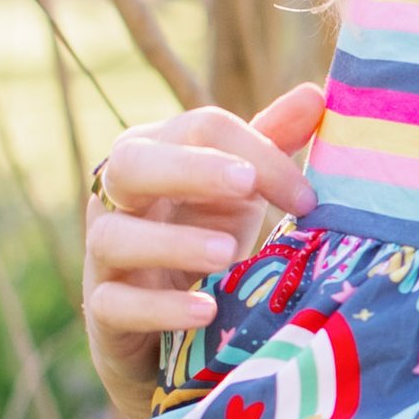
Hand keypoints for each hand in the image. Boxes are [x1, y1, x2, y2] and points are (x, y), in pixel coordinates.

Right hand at [83, 83, 323, 418]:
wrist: (162, 323)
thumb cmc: (201, 235)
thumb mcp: (238, 190)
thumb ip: (269, 145)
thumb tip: (315, 95)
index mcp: (155, 154)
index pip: (199, 129)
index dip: (256, 153)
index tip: (306, 196)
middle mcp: (118, 197)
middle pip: (132, 163)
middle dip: (189, 169)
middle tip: (245, 184)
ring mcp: (103, 255)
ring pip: (114, 237)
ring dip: (172, 243)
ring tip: (226, 253)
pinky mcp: (103, 310)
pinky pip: (116, 305)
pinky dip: (159, 308)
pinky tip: (205, 311)